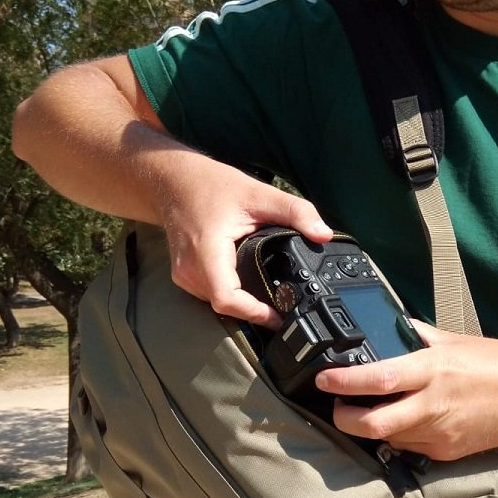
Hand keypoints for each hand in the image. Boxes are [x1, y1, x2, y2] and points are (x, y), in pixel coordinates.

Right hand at [158, 157, 330, 325]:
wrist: (172, 180)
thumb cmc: (210, 185)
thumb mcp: (259, 193)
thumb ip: (295, 212)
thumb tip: (324, 234)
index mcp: (206, 252)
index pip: (227, 299)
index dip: (255, 313)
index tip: (279, 317)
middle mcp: (189, 269)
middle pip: (225, 306)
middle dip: (255, 311)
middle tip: (285, 310)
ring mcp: (183, 275)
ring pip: (216, 303)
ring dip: (242, 305)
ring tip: (271, 300)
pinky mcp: (184, 276)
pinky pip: (210, 295)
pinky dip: (231, 294)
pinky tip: (249, 287)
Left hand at [316, 322, 497, 460]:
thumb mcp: (455, 341)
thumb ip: (417, 338)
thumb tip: (388, 330)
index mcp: (434, 370)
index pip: (378, 379)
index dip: (345, 382)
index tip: (324, 379)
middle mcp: (433, 405)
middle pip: (373, 423)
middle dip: (345, 419)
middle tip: (337, 407)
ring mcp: (440, 434)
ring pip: (388, 437)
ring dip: (372, 426)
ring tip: (368, 410)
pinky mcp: (447, 453)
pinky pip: (409, 446)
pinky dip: (398, 434)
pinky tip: (403, 421)